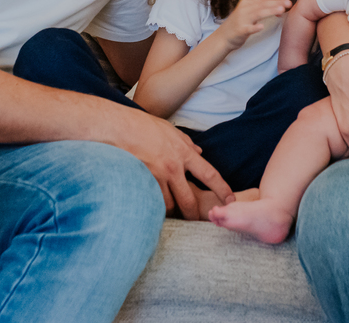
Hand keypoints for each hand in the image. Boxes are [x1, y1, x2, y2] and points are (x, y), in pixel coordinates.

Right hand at [106, 105, 232, 220]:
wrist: (117, 127)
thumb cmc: (143, 126)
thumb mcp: (170, 130)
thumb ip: (187, 143)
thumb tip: (199, 154)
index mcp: (184, 153)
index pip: (210, 175)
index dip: (222, 190)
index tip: (230, 200)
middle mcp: (173, 167)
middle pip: (189, 200)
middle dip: (194, 215)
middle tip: (198, 221)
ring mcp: (156, 177)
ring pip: (168, 205)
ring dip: (171, 211)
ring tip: (172, 214)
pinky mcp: (141, 182)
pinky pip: (151, 202)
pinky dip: (154, 206)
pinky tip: (152, 208)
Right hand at [217, 0, 291, 50]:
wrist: (222, 38)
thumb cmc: (239, 26)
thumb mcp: (250, 15)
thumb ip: (263, 11)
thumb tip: (280, 8)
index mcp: (246, 4)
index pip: (263, 1)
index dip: (276, 2)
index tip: (288, 2)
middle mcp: (244, 9)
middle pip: (262, 6)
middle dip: (276, 4)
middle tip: (288, 3)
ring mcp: (241, 19)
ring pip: (257, 14)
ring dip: (269, 12)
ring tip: (280, 11)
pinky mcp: (240, 30)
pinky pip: (248, 28)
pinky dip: (254, 27)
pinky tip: (261, 27)